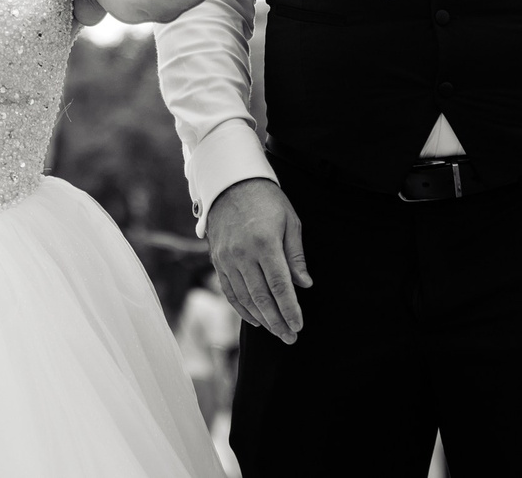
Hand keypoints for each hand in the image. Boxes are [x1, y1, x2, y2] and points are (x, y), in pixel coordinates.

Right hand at [205, 178, 310, 345]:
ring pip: (244, 299)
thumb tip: (304, 284)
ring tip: (276, 332)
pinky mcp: (217, 260)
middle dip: (277, 321)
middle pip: (261, 297)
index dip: (290, 308)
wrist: (230, 183)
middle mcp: (243, 254)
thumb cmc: (266, 200)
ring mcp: (227, 259)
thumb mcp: (289, 220)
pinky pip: (229, 291)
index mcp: (264, 243)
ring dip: (262, 319)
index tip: (299, 325)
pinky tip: (255, 320)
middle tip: (290, 337)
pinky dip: (241, 309)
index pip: (280, 285)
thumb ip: (295, 254)